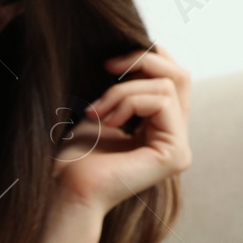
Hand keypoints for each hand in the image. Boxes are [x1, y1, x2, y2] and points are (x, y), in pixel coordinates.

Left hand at [52, 44, 191, 218]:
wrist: (63, 189)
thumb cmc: (73, 156)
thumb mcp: (100, 112)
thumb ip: (122, 89)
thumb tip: (138, 53)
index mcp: (161, 128)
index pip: (172, 79)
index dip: (147, 59)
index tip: (108, 63)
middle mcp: (175, 138)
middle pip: (179, 76)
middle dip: (142, 62)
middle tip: (107, 67)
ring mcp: (179, 147)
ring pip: (167, 86)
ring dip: (123, 91)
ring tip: (95, 110)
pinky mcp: (175, 154)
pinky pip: (162, 103)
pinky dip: (128, 102)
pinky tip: (105, 120)